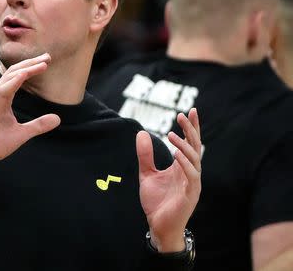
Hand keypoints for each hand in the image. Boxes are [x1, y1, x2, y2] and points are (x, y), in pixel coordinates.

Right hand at [0, 53, 60, 164]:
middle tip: (48, 56)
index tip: (46, 62)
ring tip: (42, 63)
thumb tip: (58, 118)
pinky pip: (3, 89)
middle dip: (31, 63)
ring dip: (26, 68)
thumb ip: (38, 124)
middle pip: (14, 72)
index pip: (17, 77)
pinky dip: (14, 81)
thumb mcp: (22, 133)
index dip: (31, 68)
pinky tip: (25, 74)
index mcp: (3, 98)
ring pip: (9, 77)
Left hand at [137, 108, 201, 251]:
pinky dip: (185, 164)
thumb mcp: (147, 174)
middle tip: (183, 115)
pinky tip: (177, 154)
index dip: (191, 128)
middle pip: (195, 147)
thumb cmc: (157, 201)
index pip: (189, 143)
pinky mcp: (190, 194)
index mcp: (181, 167)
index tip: (191, 111)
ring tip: (172, 134)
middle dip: (190, 131)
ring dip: (185, 146)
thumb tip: (141, 132)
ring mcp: (192, 183)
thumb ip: (145, 155)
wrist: (158, 225)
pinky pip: (191, 176)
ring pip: (194, 160)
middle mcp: (190, 172)